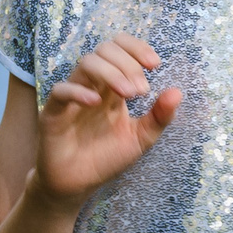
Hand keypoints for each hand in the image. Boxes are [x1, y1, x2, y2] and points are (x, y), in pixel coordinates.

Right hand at [36, 35, 180, 207]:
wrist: (78, 185)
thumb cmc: (106, 158)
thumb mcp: (141, 138)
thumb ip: (159, 117)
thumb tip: (178, 92)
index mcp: (112, 86)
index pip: (120, 48)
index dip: (137, 48)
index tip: (154, 64)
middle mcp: (92, 85)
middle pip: (105, 50)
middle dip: (128, 64)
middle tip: (141, 91)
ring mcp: (72, 96)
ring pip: (87, 63)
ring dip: (111, 73)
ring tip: (129, 94)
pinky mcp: (54, 112)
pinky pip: (61, 90)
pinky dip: (79, 91)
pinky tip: (96, 103)